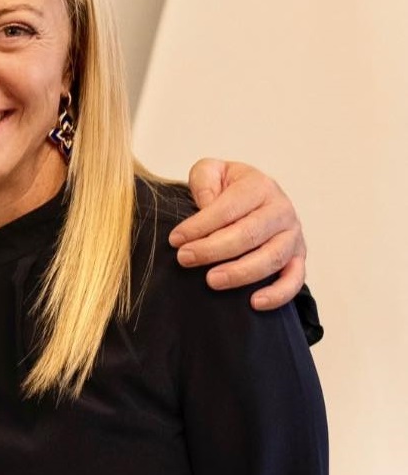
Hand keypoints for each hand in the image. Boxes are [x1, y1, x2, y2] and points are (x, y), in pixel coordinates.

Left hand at [168, 159, 305, 310]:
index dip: (200, 225)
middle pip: (248, 234)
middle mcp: (281, 210)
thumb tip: (205, 206)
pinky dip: (278, 294)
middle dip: (213, 249)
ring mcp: (293, 235)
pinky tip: (254, 303)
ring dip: (240, 273)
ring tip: (211, 281)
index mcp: (259, 186)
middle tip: (185, 259)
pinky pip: (294, 279)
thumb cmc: (226, 186)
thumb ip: (204, 181)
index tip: (175, 240)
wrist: (253, 195)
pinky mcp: (298, 257)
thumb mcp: (211, 171)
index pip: (228, 208)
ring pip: (271, 258)